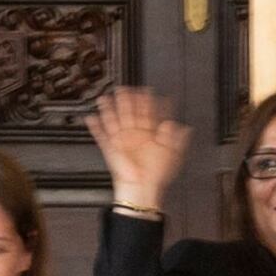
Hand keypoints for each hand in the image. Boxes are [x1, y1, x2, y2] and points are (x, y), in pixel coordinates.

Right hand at [86, 86, 191, 209]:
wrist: (143, 188)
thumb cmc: (158, 175)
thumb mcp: (173, 155)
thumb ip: (177, 139)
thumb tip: (184, 125)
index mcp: (150, 136)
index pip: (150, 114)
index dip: (149, 102)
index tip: (149, 90)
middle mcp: (136, 136)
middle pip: (131, 113)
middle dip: (129, 100)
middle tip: (127, 87)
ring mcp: (123, 141)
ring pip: (115, 120)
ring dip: (110, 109)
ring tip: (106, 97)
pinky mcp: (111, 149)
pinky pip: (101, 136)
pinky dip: (96, 127)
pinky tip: (91, 117)